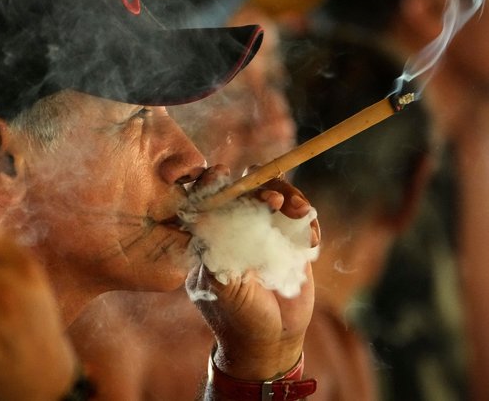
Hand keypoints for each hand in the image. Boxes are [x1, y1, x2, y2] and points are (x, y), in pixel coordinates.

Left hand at [187, 166, 318, 379]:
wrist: (272, 341)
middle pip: (246, 186)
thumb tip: (204, 212)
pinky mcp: (291, 239)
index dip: (213, 180)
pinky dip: (307, 221)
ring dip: (289, 196)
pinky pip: (301, 216)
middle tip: (274, 201)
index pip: (208, 196)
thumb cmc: (237, 316)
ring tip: (300, 213)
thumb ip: (215, 248)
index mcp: (210, 234)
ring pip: (276, 193)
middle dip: (260, 185)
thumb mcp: (219, 284)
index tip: (223, 174)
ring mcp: (265, 230)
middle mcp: (236, 226)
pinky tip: (310, 241)